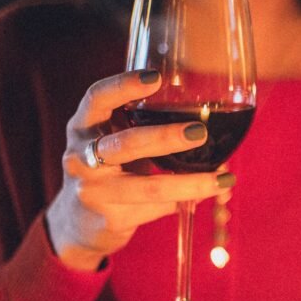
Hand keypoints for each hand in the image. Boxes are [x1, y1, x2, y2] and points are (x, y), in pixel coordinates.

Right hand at [45, 70, 234, 270]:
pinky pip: (155, 209)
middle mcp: (80, 157)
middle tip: (200, 131)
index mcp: (83, 127)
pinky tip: (203, 197)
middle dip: (165, 137)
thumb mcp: (113, 140)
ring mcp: (92, 191)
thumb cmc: (108, 169)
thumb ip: (141, 124)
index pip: (97, 99)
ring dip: (188, 183)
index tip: (156, 77)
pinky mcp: (109, 219)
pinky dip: (182, 202)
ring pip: (147, 187)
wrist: (78, 223)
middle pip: (126, 144)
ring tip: (222, 179)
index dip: (124, 86)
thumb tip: (205, 119)